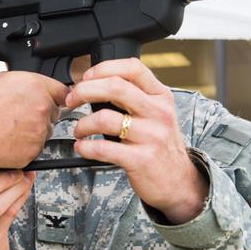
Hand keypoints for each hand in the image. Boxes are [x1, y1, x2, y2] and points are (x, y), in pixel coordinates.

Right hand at [0, 71, 68, 168]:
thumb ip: (23, 85)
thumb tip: (29, 90)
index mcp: (34, 86)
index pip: (62, 92)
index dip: (57, 97)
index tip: (55, 102)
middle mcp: (41, 107)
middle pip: (53, 114)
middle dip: (40, 116)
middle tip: (17, 118)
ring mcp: (39, 131)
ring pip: (44, 133)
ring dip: (32, 133)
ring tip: (7, 130)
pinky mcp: (32, 152)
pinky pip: (34, 150)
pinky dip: (23, 148)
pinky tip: (6, 142)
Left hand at [65, 58, 208, 223]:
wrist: (179, 182)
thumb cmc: (160, 145)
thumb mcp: (157, 114)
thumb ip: (135, 97)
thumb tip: (95, 84)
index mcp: (161, 96)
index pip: (133, 68)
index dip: (104, 68)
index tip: (86, 77)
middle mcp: (159, 113)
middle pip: (115, 87)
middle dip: (84, 91)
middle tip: (71, 100)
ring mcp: (152, 136)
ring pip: (104, 118)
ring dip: (82, 124)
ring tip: (79, 131)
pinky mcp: (141, 159)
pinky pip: (103, 148)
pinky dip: (85, 147)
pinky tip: (82, 147)